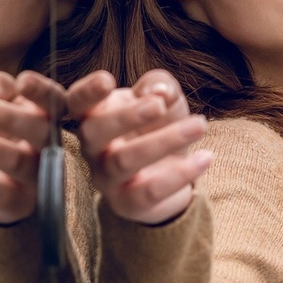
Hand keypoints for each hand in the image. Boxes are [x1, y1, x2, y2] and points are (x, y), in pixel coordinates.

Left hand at [0, 69, 64, 223]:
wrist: (1, 185)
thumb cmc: (0, 131)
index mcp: (47, 116)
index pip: (56, 101)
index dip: (43, 91)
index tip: (21, 81)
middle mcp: (49, 147)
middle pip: (41, 131)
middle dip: (6, 116)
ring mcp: (36, 178)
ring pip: (14, 160)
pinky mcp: (18, 202)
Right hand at [67, 68, 211, 224]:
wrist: (171, 171)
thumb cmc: (158, 125)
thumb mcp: (162, 97)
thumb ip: (159, 85)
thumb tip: (158, 92)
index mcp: (94, 115)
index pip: (76, 102)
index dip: (86, 92)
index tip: (108, 80)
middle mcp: (93, 148)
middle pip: (93, 132)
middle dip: (125, 117)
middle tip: (158, 105)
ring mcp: (106, 178)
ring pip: (124, 161)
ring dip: (164, 141)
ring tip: (199, 125)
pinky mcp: (128, 202)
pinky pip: (149, 191)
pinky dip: (180, 173)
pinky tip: (205, 157)